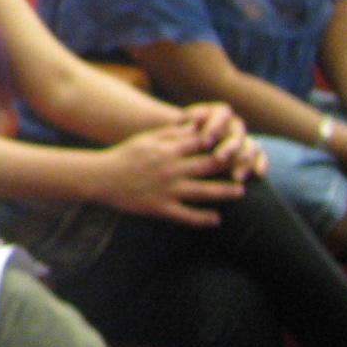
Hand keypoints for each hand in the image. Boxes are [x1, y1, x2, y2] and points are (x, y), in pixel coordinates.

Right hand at [94, 126, 244, 225]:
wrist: (100, 177)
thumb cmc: (123, 155)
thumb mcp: (145, 139)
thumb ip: (170, 133)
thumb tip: (194, 127)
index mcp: (167, 150)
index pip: (201, 143)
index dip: (221, 142)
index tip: (237, 142)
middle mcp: (170, 169)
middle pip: (208, 166)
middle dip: (230, 165)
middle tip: (246, 166)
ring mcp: (167, 189)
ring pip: (203, 191)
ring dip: (224, 192)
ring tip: (240, 192)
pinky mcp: (161, 207)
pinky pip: (187, 215)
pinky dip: (203, 218)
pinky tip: (216, 219)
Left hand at [176, 102, 264, 179]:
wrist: (188, 142)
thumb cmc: (178, 133)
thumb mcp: (176, 126)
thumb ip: (182, 124)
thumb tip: (181, 122)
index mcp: (218, 112)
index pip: (221, 115)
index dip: (215, 125)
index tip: (205, 138)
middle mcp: (233, 124)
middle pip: (236, 133)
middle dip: (229, 146)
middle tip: (219, 158)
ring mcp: (244, 138)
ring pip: (250, 147)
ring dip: (244, 161)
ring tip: (236, 176)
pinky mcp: (250, 152)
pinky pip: (260, 157)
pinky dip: (261, 164)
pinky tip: (258, 175)